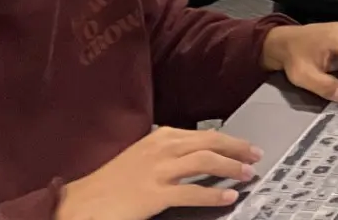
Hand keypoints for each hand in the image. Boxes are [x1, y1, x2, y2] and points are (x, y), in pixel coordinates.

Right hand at [55, 127, 262, 218]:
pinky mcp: (154, 194)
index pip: (204, 134)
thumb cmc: (111, 183)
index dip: (230, 140)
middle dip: (237, 148)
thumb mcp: (141, 156)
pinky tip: (228, 197)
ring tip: (247, 174)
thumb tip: (195, 155)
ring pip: (205, 162)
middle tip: (256, 155)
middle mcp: (161, 149)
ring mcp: (158, 171)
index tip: (246, 146)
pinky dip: (214, 193)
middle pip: (210, 142)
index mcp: (160, 138)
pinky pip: (192, 191)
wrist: (82, 202)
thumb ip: (167, 152)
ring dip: (232, 167)